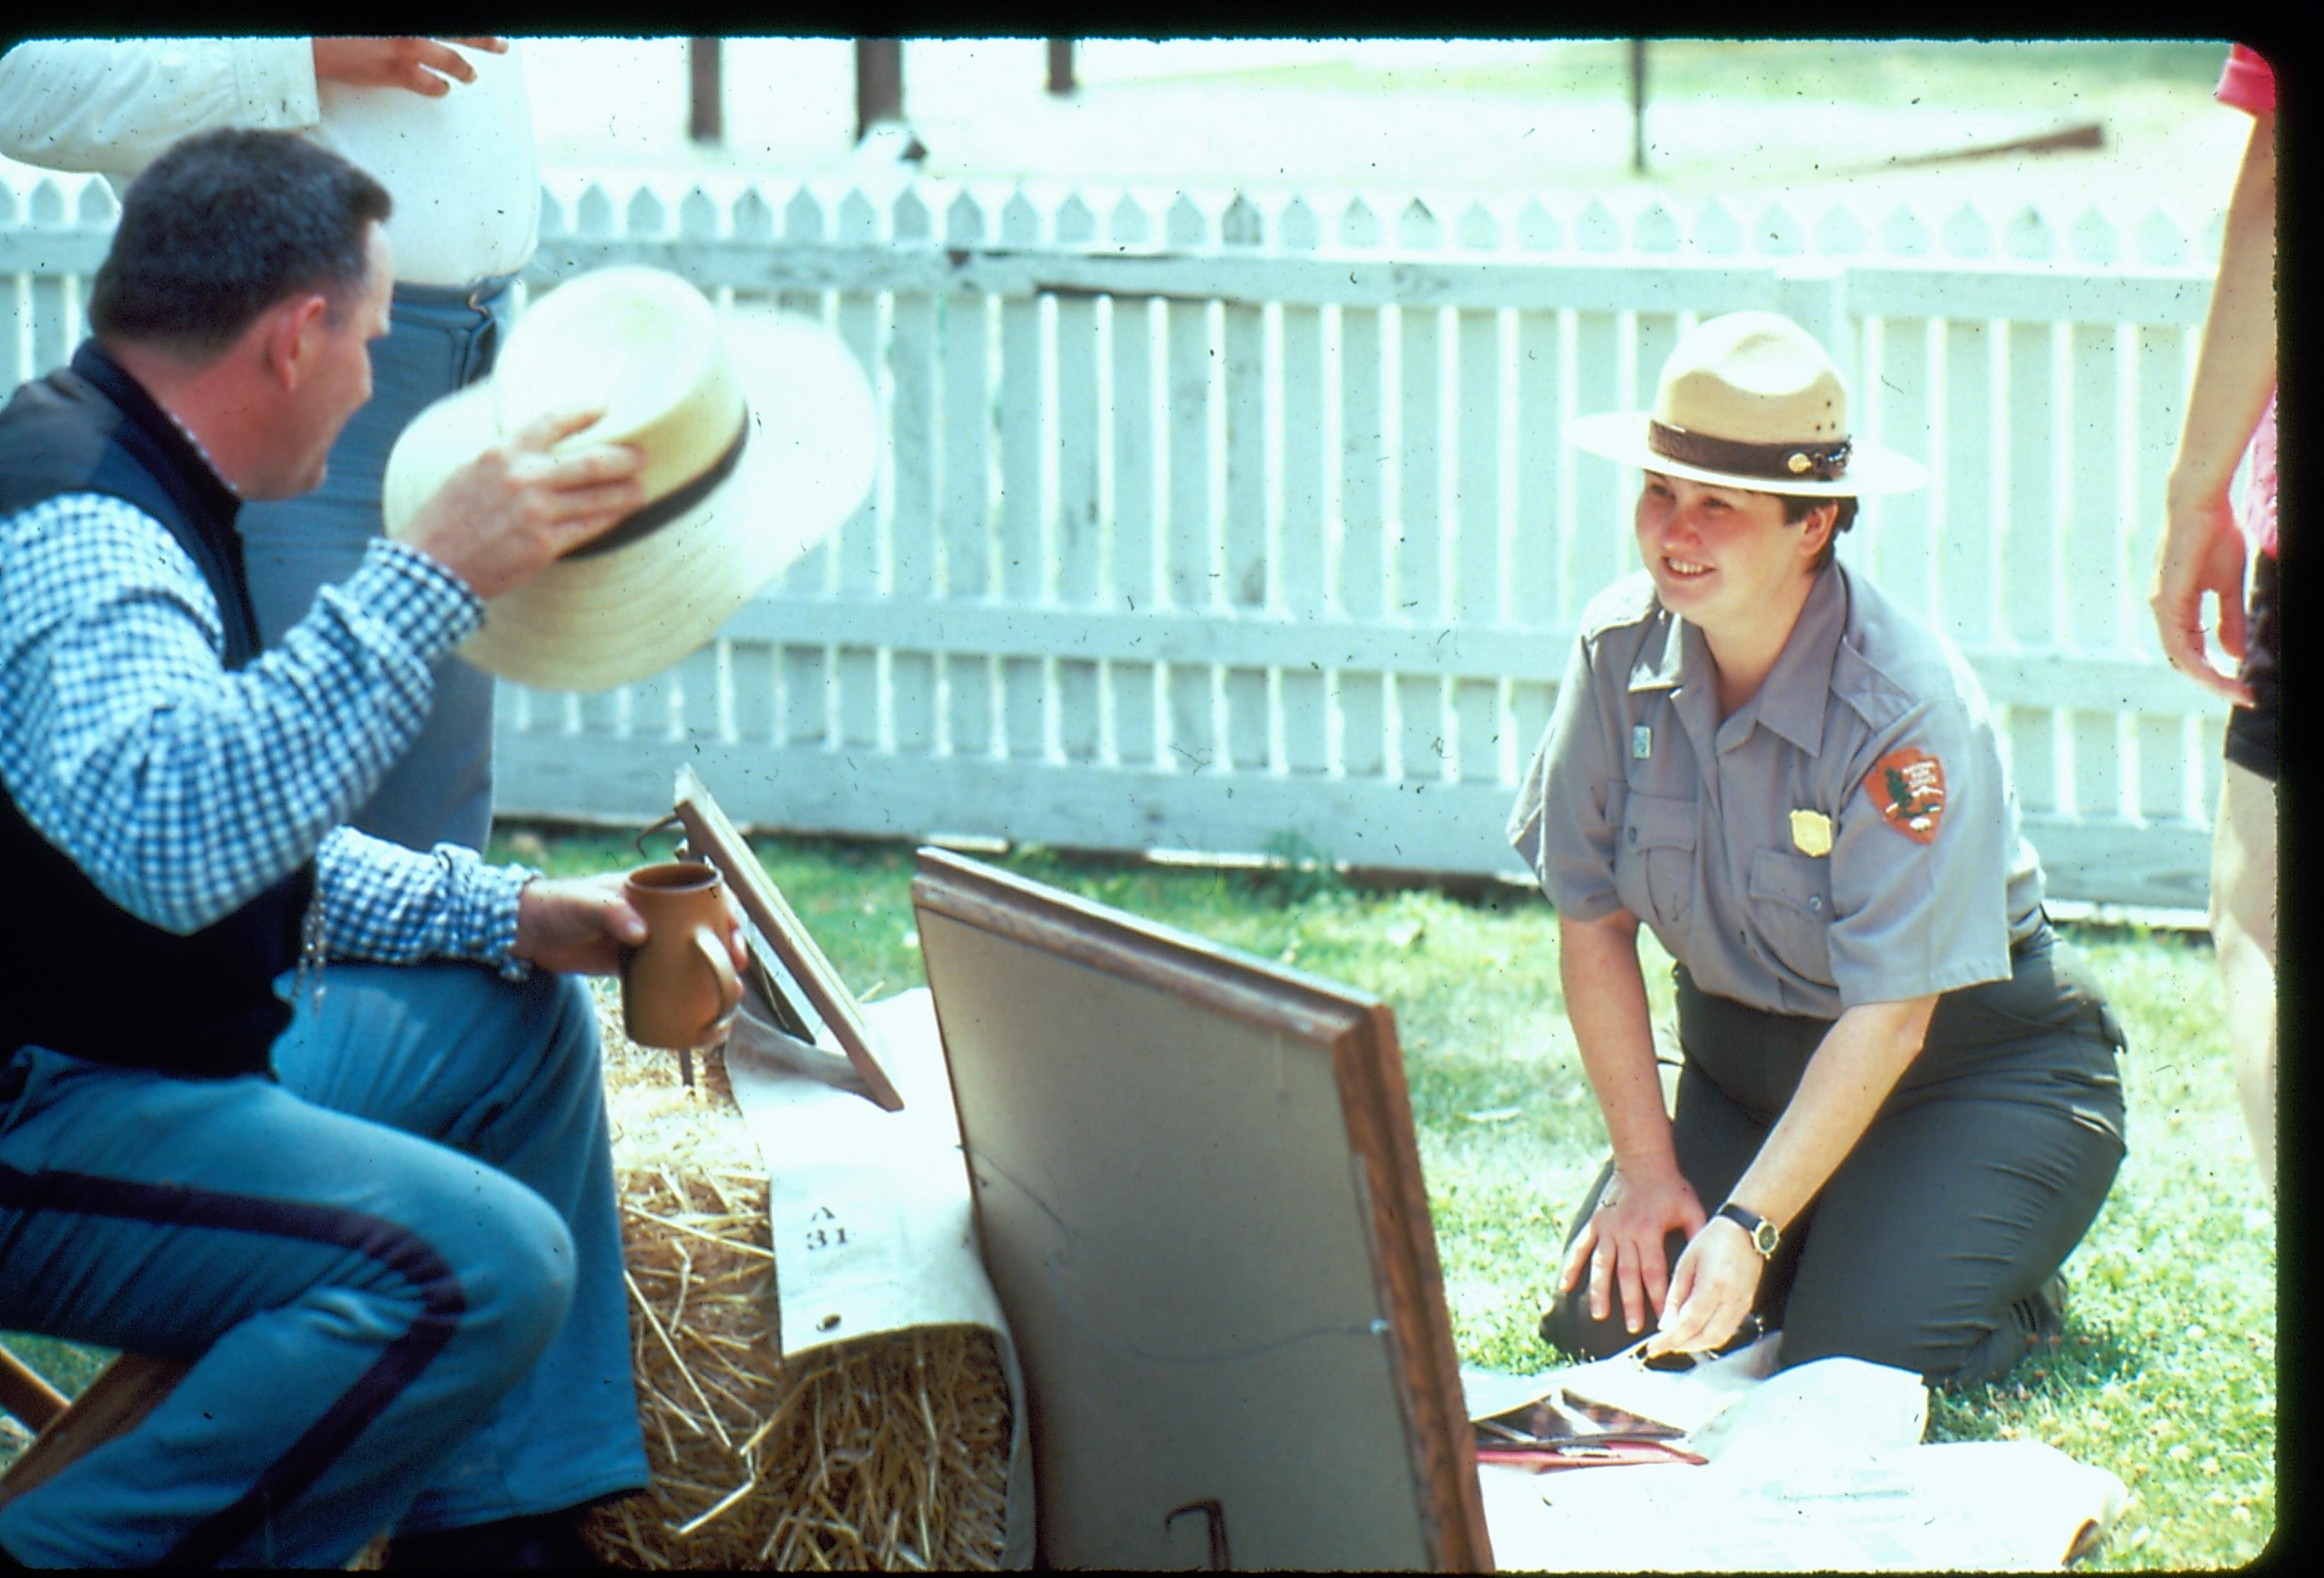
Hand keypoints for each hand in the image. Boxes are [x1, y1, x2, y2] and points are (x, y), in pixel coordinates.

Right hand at [312, 37, 506, 96]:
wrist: (312, 39)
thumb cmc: (340, 28)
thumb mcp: (376, 18)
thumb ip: (400, 25)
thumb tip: (411, 37)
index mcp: (409, 14)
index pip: (451, 19)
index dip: (472, 27)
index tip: (485, 27)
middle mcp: (413, 27)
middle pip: (461, 31)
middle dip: (485, 39)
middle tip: (502, 46)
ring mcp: (408, 47)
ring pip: (452, 60)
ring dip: (465, 70)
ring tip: (471, 76)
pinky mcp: (398, 72)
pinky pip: (432, 84)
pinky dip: (440, 88)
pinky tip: (443, 90)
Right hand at [401, 409, 646, 599]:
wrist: (432, 566)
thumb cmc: (446, 521)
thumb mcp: (469, 474)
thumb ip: (507, 461)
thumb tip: (540, 454)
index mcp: (502, 454)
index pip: (551, 422)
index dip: (583, 413)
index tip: (604, 408)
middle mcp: (523, 478)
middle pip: (591, 462)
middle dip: (624, 459)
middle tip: (641, 458)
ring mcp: (537, 512)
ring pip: (598, 497)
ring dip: (626, 493)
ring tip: (641, 490)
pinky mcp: (545, 544)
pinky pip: (590, 526)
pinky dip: (609, 518)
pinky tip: (620, 514)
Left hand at [512, 871, 750, 977]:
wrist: (525, 933)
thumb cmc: (556, 905)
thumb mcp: (585, 903)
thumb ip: (612, 912)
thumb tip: (642, 934)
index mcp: (651, 888)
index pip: (701, 891)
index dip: (727, 907)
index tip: (736, 927)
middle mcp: (655, 913)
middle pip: (704, 926)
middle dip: (729, 944)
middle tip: (738, 965)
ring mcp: (646, 941)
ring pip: (691, 954)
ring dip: (714, 971)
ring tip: (730, 993)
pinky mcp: (632, 965)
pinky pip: (667, 976)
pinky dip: (685, 990)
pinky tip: (699, 1006)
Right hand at [1558, 1162, 1706, 1336]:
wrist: (1643, 1161)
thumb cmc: (1671, 1187)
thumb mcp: (1690, 1209)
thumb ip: (1696, 1235)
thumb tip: (1705, 1264)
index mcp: (1648, 1230)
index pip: (1654, 1272)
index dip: (1660, 1296)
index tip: (1664, 1318)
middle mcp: (1624, 1232)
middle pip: (1627, 1274)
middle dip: (1631, 1303)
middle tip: (1634, 1328)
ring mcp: (1607, 1228)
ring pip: (1602, 1265)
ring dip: (1600, 1291)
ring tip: (1601, 1315)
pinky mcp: (1596, 1223)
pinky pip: (1581, 1248)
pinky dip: (1572, 1267)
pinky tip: (1565, 1286)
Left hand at [1644, 1214, 1764, 1358]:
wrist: (1745, 1231)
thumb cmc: (1715, 1240)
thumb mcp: (1686, 1262)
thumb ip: (1675, 1295)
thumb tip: (1665, 1324)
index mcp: (1713, 1285)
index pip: (1689, 1323)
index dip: (1671, 1338)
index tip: (1654, 1347)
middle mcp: (1731, 1299)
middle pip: (1706, 1336)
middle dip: (1683, 1346)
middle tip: (1663, 1346)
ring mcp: (1742, 1304)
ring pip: (1720, 1338)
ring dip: (1697, 1345)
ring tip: (1677, 1342)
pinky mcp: (1747, 1306)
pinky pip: (1729, 1331)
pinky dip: (1710, 1337)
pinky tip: (1697, 1334)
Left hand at [2151, 487, 2255, 706]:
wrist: (2201, 505)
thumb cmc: (2214, 537)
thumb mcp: (2227, 585)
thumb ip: (2229, 619)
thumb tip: (2234, 654)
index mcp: (2177, 607)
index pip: (2192, 650)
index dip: (2215, 672)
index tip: (2242, 688)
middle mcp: (2164, 610)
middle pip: (2184, 660)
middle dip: (2214, 682)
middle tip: (2243, 698)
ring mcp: (2162, 605)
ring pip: (2180, 657)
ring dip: (2208, 678)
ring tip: (2236, 692)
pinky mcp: (2166, 599)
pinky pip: (2178, 641)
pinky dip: (2198, 661)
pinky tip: (2217, 673)